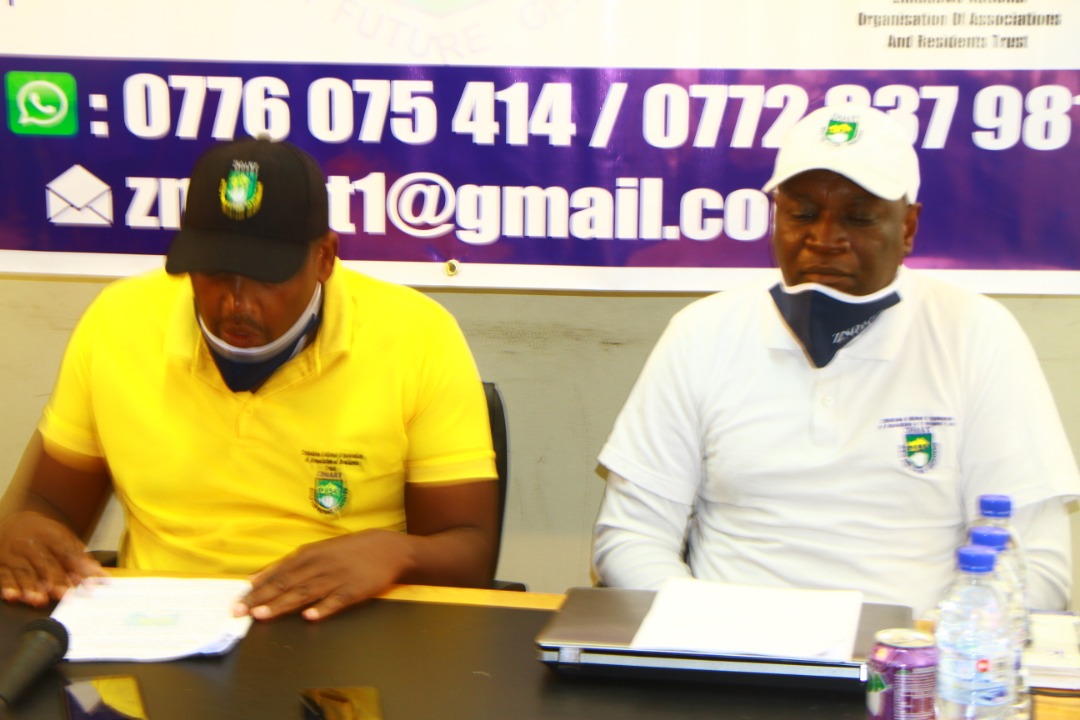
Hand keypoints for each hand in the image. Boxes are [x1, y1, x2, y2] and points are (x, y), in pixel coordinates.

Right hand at [0, 511, 104, 605]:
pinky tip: (12, 596)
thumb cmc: (43, 534)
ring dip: (32, 586)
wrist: (13, 521)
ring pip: (24, 571)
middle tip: (64, 595)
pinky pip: (4, 575)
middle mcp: (31, 543)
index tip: (88, 584)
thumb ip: (80, 557)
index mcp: (51, 534)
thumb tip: (99, 574)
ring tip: (39, 600)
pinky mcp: (1, 562)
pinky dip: (8, 586)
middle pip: (46, 563)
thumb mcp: (63, 538)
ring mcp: (14, 553)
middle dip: (55, 580)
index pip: (67, 553)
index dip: (79, 569)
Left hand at [235, 530, 411, 621]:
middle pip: (286, 583)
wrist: (387, 549)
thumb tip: (257, 578)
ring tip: (263, 614)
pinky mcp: (354, 590)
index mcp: (309, 554)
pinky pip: (336, 600)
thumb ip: (290, 565)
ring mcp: (337, 578)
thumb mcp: (319, 551)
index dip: (257, 588)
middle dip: (261, 598)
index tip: (237, 601)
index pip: (278, 572)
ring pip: (305, 592)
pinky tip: (310, 617)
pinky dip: (323, 608)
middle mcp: (320, 565)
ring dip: (283, 604)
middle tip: (240, 612)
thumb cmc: (349, 551)